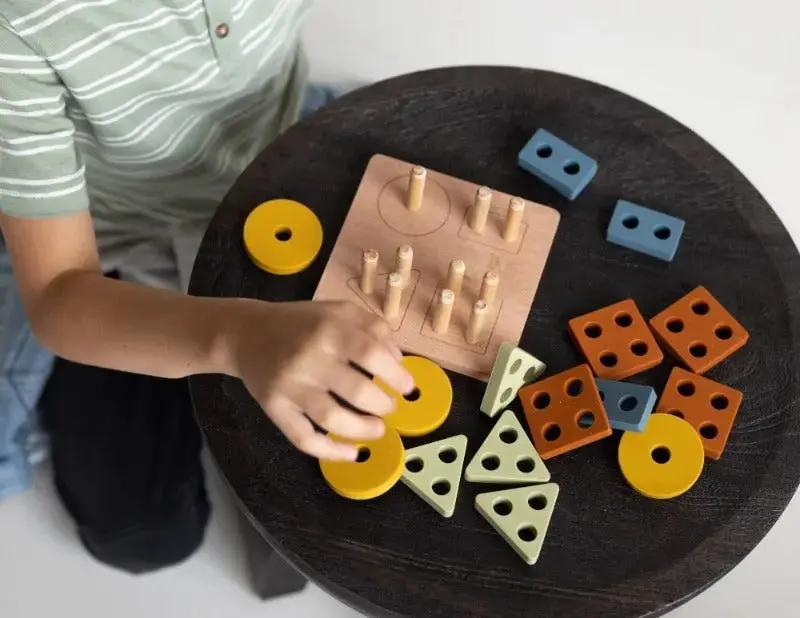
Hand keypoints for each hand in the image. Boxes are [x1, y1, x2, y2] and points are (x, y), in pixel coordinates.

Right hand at [232, 300, 413, 460]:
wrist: (246, 334)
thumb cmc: (301, 323)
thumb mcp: (338, 311)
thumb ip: (373, 328)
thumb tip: (399, 361)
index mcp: (329, 330)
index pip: (372, 354)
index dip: (396, 375)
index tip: (407, 387)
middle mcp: (309, 358)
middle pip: (357, 391)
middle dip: (383, 406)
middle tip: (390, 408)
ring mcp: (290, 387)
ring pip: (331, 419)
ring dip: (363, 430)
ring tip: (378, 429)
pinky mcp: (274, 408)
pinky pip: (303, 437)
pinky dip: (330, 452)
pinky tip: (351, 454)